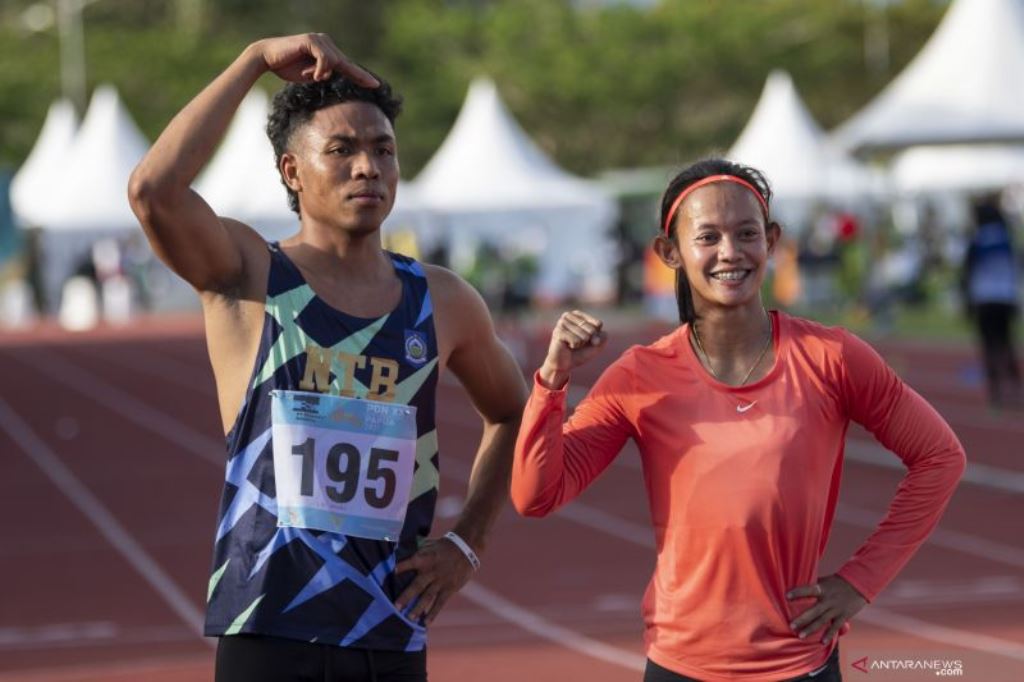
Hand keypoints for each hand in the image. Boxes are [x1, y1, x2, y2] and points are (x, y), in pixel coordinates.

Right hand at [254, 33, 378, 85]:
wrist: (267, 59)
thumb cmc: (286, 67)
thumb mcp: (309, 74)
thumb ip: (322, 74)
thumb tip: (330, 76)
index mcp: (327, 51)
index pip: (347, 65)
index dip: (360, 75)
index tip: (374, 84)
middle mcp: (325, 43)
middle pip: (345, 63)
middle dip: (357, 75)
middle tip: (374, 85)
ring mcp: (319, 40)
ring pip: (335, 62)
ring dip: (322, 73)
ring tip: (310, 76)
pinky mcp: (311, 41)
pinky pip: (326, 59)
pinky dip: (321, 69)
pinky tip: (312, 75)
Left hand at [394, 536, 474, 623]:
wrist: (465, 548)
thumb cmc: (443, 546)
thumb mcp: (429, 544)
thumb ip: (415, 551)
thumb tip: (398, 551)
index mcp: (425, 558)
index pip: (411, 562)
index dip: (402, 566)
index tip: (392, 572)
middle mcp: (431, 571)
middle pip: (417, 585)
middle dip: (406, 596)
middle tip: (396, 607)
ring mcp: (441, 581)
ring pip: (427, 596)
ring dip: (418, 608)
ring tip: (409, 618)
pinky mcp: (449, 588)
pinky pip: (440, 602)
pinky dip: (433, 613)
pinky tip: (426, 622)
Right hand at [539, 310, 606, 388]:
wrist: (563, 365)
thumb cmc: (579, 352)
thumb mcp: (596, 345)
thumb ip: (603, 337)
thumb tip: (598, 336)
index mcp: (578, 315)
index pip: (598, 324)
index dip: (596, 337)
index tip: (588, 340)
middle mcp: (568, 316)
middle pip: (592, 330)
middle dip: (588, 341)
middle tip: (578, 344)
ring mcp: (562, 323)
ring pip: (584, 336)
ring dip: (580, 344)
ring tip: (571, 345)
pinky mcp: (558, 332)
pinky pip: (576, 340)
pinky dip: (574, 346)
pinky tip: (566, 346)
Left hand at [787, 574, 866, 644]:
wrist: (859, 585)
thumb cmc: (837, 582)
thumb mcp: (825, 581)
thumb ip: (813, 585)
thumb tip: (795, 583)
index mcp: (822, 589)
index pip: (808, 590)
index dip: (798, 592)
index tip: (786, 596)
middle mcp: (828, 600)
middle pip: (814, 611)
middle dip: (802, 619)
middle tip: (791, 626)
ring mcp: (836, 609)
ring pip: (822, 621)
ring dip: (811, 629)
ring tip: (801, 636)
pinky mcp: (843, 616)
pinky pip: (835, 627)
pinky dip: (829, 635)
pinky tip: (821, 642)